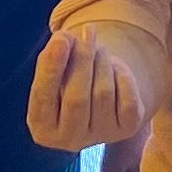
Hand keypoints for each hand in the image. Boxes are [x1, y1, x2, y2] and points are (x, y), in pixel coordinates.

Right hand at [26, 25, 152, 152]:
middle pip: (77, 99)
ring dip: (101, 62)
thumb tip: (64, 39)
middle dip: (82, 60)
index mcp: (43, 130)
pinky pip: (127, 98)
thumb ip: (53, 58)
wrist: (99, 97)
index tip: (61, 39)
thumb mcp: (55, 71)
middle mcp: (70, 140)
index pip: (43, 97)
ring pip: (103, 93)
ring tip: (98, 47)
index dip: (52, 67)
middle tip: (86, 32)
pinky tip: (113, 68)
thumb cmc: (68, 81)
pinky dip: (121, 75)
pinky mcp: (126, 129)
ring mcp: (100, 137)